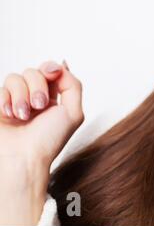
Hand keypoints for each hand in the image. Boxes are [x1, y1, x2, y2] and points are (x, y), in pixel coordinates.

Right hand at [0, 60, 83, 225]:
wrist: (22, 159)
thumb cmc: (49, 140)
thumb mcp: (73, 112)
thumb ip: (73, 85)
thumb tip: (61, 66)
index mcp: (55, 98)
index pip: (52, 71)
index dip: (51, 68)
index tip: (52, 74)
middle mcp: (35, 97)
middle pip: (34, 71)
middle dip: (38, 86)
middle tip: (39, 106)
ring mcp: (16, 101)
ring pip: (16, 77)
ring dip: (21, 95)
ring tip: (23, 116)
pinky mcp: (0, 105)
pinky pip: (1, 88)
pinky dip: (6, 100)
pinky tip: (10, 115)